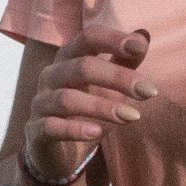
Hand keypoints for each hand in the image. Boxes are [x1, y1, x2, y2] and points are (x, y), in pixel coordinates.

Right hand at [26, 23, 153, 178]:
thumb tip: (144, 35)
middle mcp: (52, 75)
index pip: (88, 38)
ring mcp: (41, 103)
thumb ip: (125, 61)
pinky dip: (74, 130)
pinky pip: (50, 127)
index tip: (139, 46)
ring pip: (67, 98)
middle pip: (82, 67)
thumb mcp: (109, 85)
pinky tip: (97, 133)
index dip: (112, 39)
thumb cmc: (87, 110)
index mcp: (69, 58)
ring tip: (132, 116)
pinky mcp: (36, 132)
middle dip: (117, 77)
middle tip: (149, 91)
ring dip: (101, 106)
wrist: (58, 150)